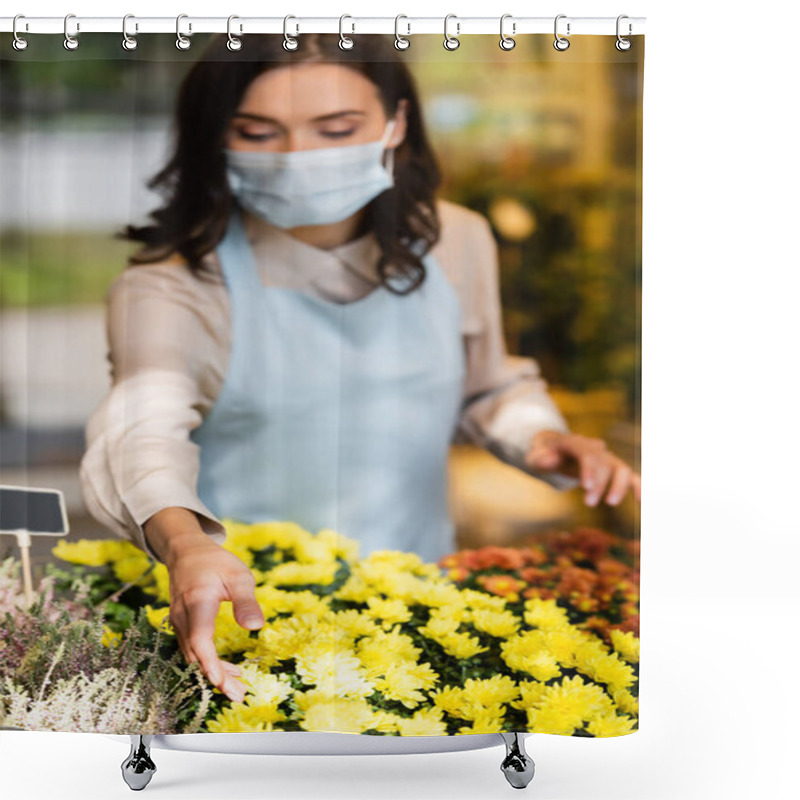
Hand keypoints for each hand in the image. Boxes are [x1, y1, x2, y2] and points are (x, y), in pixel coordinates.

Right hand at [144, 509, 264, 702]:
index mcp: (198, 601)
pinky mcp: (181, 624)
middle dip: (216, 676)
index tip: (222, 681)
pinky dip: (207, 661)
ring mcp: (179, 621)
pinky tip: (226, 668)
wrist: (186, 551)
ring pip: (193, 654)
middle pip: (196, 654)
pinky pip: (192, 648)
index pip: (200, 638)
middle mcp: (183, 615)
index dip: (210, 662)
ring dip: (213, 671)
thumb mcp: (238, 575)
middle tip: (239, 694)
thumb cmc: (215, 562)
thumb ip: (246, 601)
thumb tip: (255, 627)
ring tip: (238, 685)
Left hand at [524, 429, 640, 506]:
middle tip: (589, 503)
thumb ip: (540, 458)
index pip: (586, 453)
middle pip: (603, 462)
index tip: (587, 487)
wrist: (553, 447)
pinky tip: (642, 500)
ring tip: (611, 503)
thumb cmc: (542, 454)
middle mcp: (593, 447)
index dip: (589, 469)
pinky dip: (638, 485)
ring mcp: (605, 457)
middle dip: (599, 483)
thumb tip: (550, 460)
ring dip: (619, 486)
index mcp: (574, 442)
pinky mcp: (612, 468)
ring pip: (621, 467)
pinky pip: (629, 475)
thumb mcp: (533, 456)